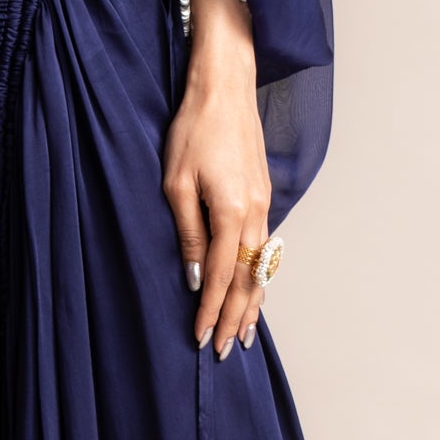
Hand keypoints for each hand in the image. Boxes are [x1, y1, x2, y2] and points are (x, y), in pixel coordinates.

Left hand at [162, 31, 271, 359]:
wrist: (226, 88)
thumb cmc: (194, 130)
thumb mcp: (175, 183)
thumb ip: (187, 233)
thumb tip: (192, 276)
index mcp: (231, 214)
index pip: (219, 277)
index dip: (210, 311)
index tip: (202, 339)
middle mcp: (255, 215)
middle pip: (248, 281)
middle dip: (237, 319)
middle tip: (227, 351)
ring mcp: (264, 206)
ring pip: (260, 268)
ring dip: (253, 303)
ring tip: (247, 333)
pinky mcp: (263, 196)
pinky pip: (263, 249)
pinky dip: (258, 276)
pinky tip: (253, 289)